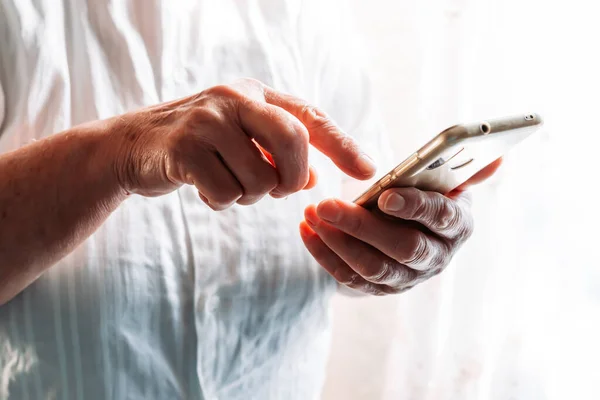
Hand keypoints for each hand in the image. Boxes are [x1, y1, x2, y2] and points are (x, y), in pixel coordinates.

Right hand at [109, 78, 375, 208]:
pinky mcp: (183, 148)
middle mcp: (234, 98)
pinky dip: (221, 202)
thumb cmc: (200, 145)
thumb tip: (311, 181)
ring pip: (259, 180)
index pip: (309, 117)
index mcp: (255, 94)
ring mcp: (207, 120)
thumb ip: (278, 154)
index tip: (368, 171)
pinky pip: (226, 194)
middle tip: (277, 189)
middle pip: (292, 141)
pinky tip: (202, 187)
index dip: (342, 145)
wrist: (134, 147)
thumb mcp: (242, 139)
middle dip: (291, 177)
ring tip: (226, 182)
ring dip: (248, 195)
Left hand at [299, 160, 501, 294]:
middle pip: (403, 248)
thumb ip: (467, 167)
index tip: (385, 195)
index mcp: (456, 225)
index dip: (415, 207)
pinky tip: (306, 231)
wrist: (414, 234)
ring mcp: (407, 277)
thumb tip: (497, 154)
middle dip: (363, 227)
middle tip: (327, 205)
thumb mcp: (451, 183)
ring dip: (338, 242)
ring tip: (312, 214)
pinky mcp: (380, 288)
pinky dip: (325, 255)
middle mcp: (435, 257)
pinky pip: (349, 278)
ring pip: (372, 268)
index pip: (441, 218)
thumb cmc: (430, 200)